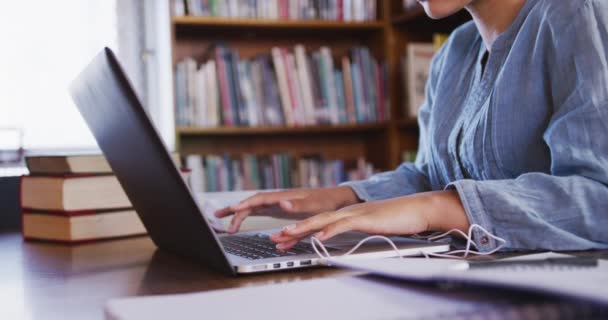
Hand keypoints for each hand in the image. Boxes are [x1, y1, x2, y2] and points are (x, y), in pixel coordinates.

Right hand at [214, 186, 360, 232]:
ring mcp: (277, 203)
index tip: (231, 210)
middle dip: (234, 209)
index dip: (244, 204)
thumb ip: (298, 205)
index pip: (259, 199)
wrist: (335, 200)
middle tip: (217, 217)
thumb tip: (281, 202)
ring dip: (238, 215)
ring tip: (224, 225)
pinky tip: (240, 225)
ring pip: (252, 208)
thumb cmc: (326, 202)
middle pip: (250, 203)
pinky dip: (248, 217)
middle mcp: (277, 198)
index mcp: (283, 196)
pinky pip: (259, 213)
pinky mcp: (279, 209)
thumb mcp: (314, 206)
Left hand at [270, 190, 468, 249]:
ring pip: (324, 221)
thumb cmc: (398, 219)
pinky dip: (330, 231)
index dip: (299, 231)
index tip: (283, 239)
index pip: (318, 223)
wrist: (418, 208)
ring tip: (287, 235)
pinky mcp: (366, 218)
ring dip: (304, 228)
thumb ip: (355, 230)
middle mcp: (347, 211)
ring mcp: (356, 213)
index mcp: (347, 214)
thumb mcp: (371, 226)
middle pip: (315, 220)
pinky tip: (320, 237)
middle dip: (293, 229)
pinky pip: (344, 224)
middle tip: (275, 238)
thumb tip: (342, 239)